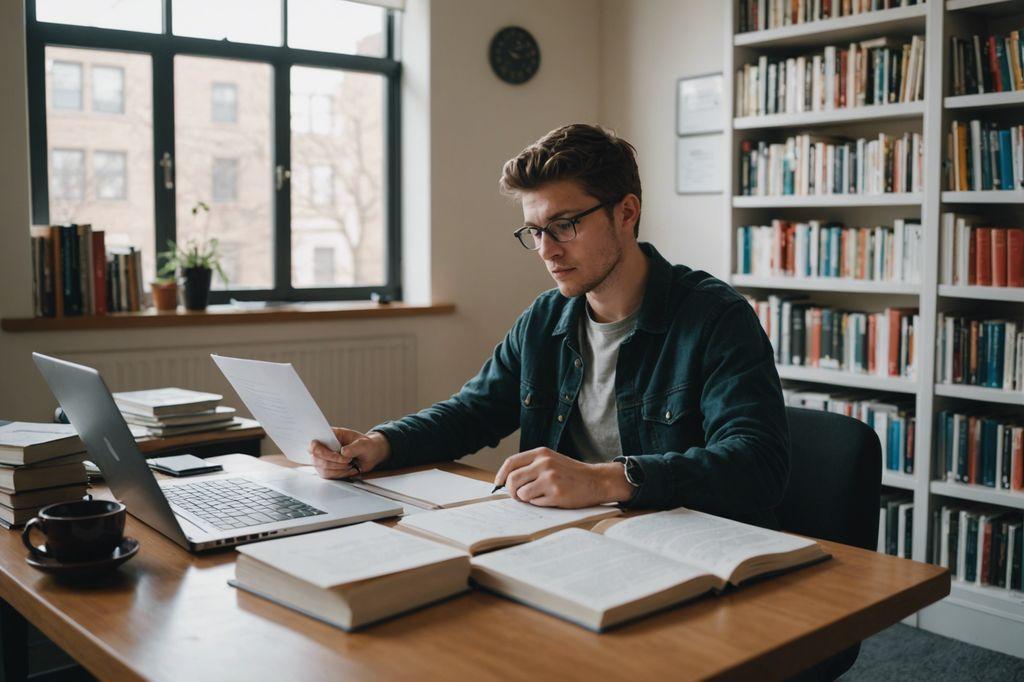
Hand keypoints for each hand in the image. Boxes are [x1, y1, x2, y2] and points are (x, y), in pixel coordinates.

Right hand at [309, 427, 390, 479]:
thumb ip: (354, 447)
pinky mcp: (327, 469)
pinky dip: (340, 474)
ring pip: (322, 468)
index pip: (314, 443)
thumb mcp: (364, 444)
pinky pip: (327, 475)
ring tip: (350, 464)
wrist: (369, 455)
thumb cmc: (365, 446)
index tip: (339, 453)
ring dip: (338, 469)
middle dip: (334, 461)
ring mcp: (323, 459)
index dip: (321, 450)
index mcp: (330, 435)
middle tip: (348, 460)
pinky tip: (348, 470)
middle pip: (316, 458)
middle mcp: (324, 447)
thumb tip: (343, 452)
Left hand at [493, 448, 634, 507]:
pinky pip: (535, 503)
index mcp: (541, 453)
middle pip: (512, 480)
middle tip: (518, 495)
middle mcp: (544, 463)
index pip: (511, 462)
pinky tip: (551, 498)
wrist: (596, 480)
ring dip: (525, 498)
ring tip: (538, 495)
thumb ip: (531, 466)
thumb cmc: (571, 472)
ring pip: (521, 493)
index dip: (501, 475)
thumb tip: (506, 480)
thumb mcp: (551, 460)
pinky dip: (539, 503)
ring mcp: (550, 478)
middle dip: (511, 491)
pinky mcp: (556, 493)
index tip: (498, 484)